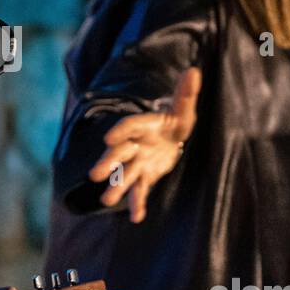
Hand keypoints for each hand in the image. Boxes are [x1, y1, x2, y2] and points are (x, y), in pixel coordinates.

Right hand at [89, 66, 201, 222]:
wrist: (172, 137)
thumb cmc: (176, 120)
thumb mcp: (184, 108)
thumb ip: (186, 93)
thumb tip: (194, 72)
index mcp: (142, 125)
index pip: (128, 127)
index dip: (120, 132)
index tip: (109, 140)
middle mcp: (135, 145)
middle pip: (119, 155)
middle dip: (107, 164)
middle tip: (95, 175)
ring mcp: (138, 162)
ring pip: (125, 175)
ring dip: (116, 187)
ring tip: (106, 201)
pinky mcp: (145, 176)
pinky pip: (140, 191)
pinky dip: (138, 204)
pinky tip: (137, 217)